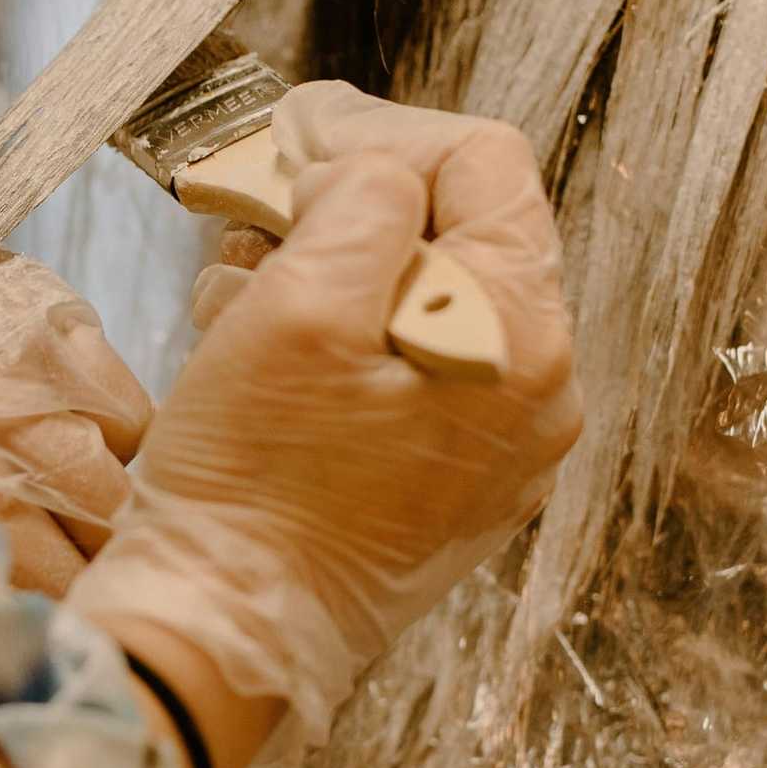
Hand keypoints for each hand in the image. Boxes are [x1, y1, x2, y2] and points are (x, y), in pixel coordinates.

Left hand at [0, 78, 149, 685]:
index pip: (10, 636)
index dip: (36, 665)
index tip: (40, 674)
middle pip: (86, 575)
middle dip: (86, 607)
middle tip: (67, 613)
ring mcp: (12, 384)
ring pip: (125, 499)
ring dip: (108, 531)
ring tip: (73, 536)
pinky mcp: (47, 321)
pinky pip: (133, 416)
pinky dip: (116, 449)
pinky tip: (70, 455)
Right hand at [71, 83, 580, 755]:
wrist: (229, 632)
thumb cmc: (254, 485)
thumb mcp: (300, 305)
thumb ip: (361, 200)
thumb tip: (369, 167)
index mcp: (520, 338)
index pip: (481, 165)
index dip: (378, 135)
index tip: (289, 143)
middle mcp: (537, 393)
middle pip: (459, 231)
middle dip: (349, 205)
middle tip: (253, 212)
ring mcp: (499, 445)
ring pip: (426, 298)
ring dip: (333, 271)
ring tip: (242, 296)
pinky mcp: (449, 483)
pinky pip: (410, 370)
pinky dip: (341, 339)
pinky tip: (265, 355)